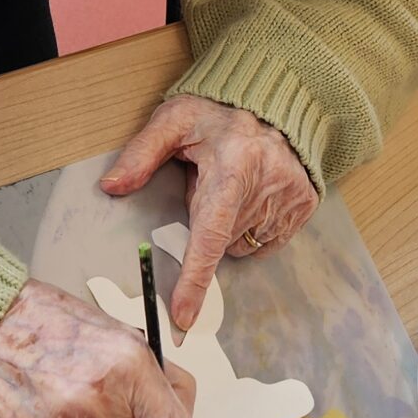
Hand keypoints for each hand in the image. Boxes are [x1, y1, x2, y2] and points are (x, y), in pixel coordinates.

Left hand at [101, 92, 316, 333]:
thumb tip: (112, 186)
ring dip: (230, 225)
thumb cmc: (217, 114)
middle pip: (223, 240)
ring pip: (243, 244)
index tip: (183, 316)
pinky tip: (252, 196)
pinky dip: (253, 227)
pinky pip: (267, 242)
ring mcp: (290, 197)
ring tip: (233, 184)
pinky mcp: (305, 205)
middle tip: (209, 184)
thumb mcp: (173, 121)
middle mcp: (267, 182)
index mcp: (233, 164)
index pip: (210, 233)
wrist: (273, 100)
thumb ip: (141, 154)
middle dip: (207, 222)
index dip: (195, 278)